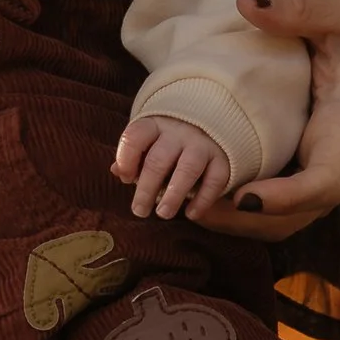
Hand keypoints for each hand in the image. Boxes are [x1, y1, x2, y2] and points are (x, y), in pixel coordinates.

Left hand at [111, 113, 233, 221]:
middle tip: (139, 211)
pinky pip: (215, 180)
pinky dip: (203, 199)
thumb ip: (133, 157)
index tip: (125, 178)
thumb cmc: (169, 142)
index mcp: (155, 126)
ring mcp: (202, 144)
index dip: (126, 159)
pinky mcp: (222, 159)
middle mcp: (179, 132)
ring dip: (174, 195)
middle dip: (146, 188)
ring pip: (187, 169)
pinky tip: (191, 214)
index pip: (135, 137)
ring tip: (163, 213)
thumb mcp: (149, 142)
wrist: (210, 126)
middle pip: (158, 160)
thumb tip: (117, 171)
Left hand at [187, 0, 339, 242]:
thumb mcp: (339, 17)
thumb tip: (246, 3)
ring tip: (172, 202)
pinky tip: (186, 195)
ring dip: (223, 222)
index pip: (323, 185)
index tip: (242, 197)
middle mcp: (336, 180)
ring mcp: (316, 192)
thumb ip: (301, 8)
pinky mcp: (298, 194)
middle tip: (179, 201)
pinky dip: (226, 214)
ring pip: (270, 227)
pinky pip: (263, 217)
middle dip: (234, 219)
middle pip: (286, 220)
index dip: (284, 199)